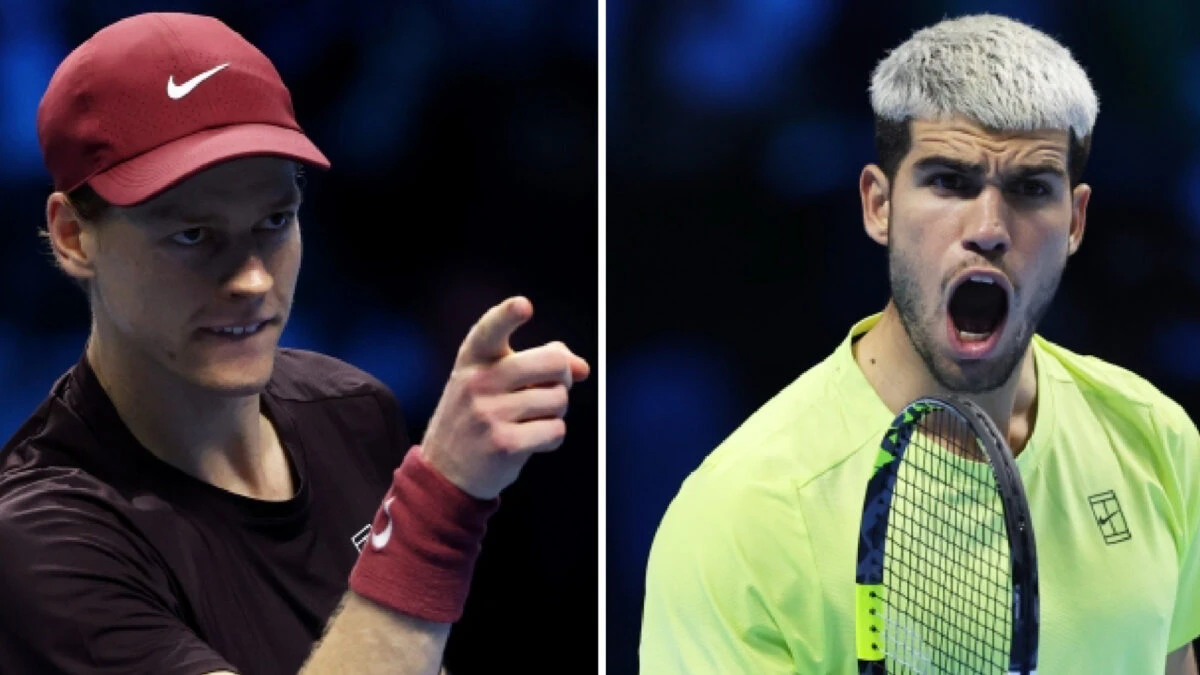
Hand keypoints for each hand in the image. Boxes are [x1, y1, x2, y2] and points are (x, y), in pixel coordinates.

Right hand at [419, 296, 589, 498]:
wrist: (446, 471)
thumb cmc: (480, 416)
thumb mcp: (494, 382)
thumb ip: (537, 364)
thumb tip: (581, 367)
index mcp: (473, 359)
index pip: (490, 329)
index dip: (508, 315)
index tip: (524, 305)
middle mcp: (477, 382)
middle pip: (552, 363)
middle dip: (563, 378)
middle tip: (552, 390)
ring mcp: (488, 414)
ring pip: (558, 400)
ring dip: (556, 412)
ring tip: (531, 420)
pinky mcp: (503, 444)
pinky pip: (555, 431)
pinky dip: (552, 437)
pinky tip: (530, 442)